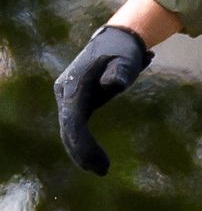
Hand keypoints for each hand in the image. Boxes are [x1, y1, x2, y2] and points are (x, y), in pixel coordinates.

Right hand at [54, 25, 152, 174]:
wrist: (117, 39)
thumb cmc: (123, 51)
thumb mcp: (126, 59)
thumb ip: (121, 71)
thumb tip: (113, 84)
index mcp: (74, 85)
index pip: (73, 120)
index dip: (83, 143)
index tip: (99, 161)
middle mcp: (65, 93)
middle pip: (68, 129)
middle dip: (82, 153)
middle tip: (103, 171)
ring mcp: (69, 98)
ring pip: (69, 130)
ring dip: (82, 152)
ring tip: (102, 170)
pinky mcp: (78, 102)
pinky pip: (76, 127)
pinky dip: (84, 144)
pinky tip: (97, 160)